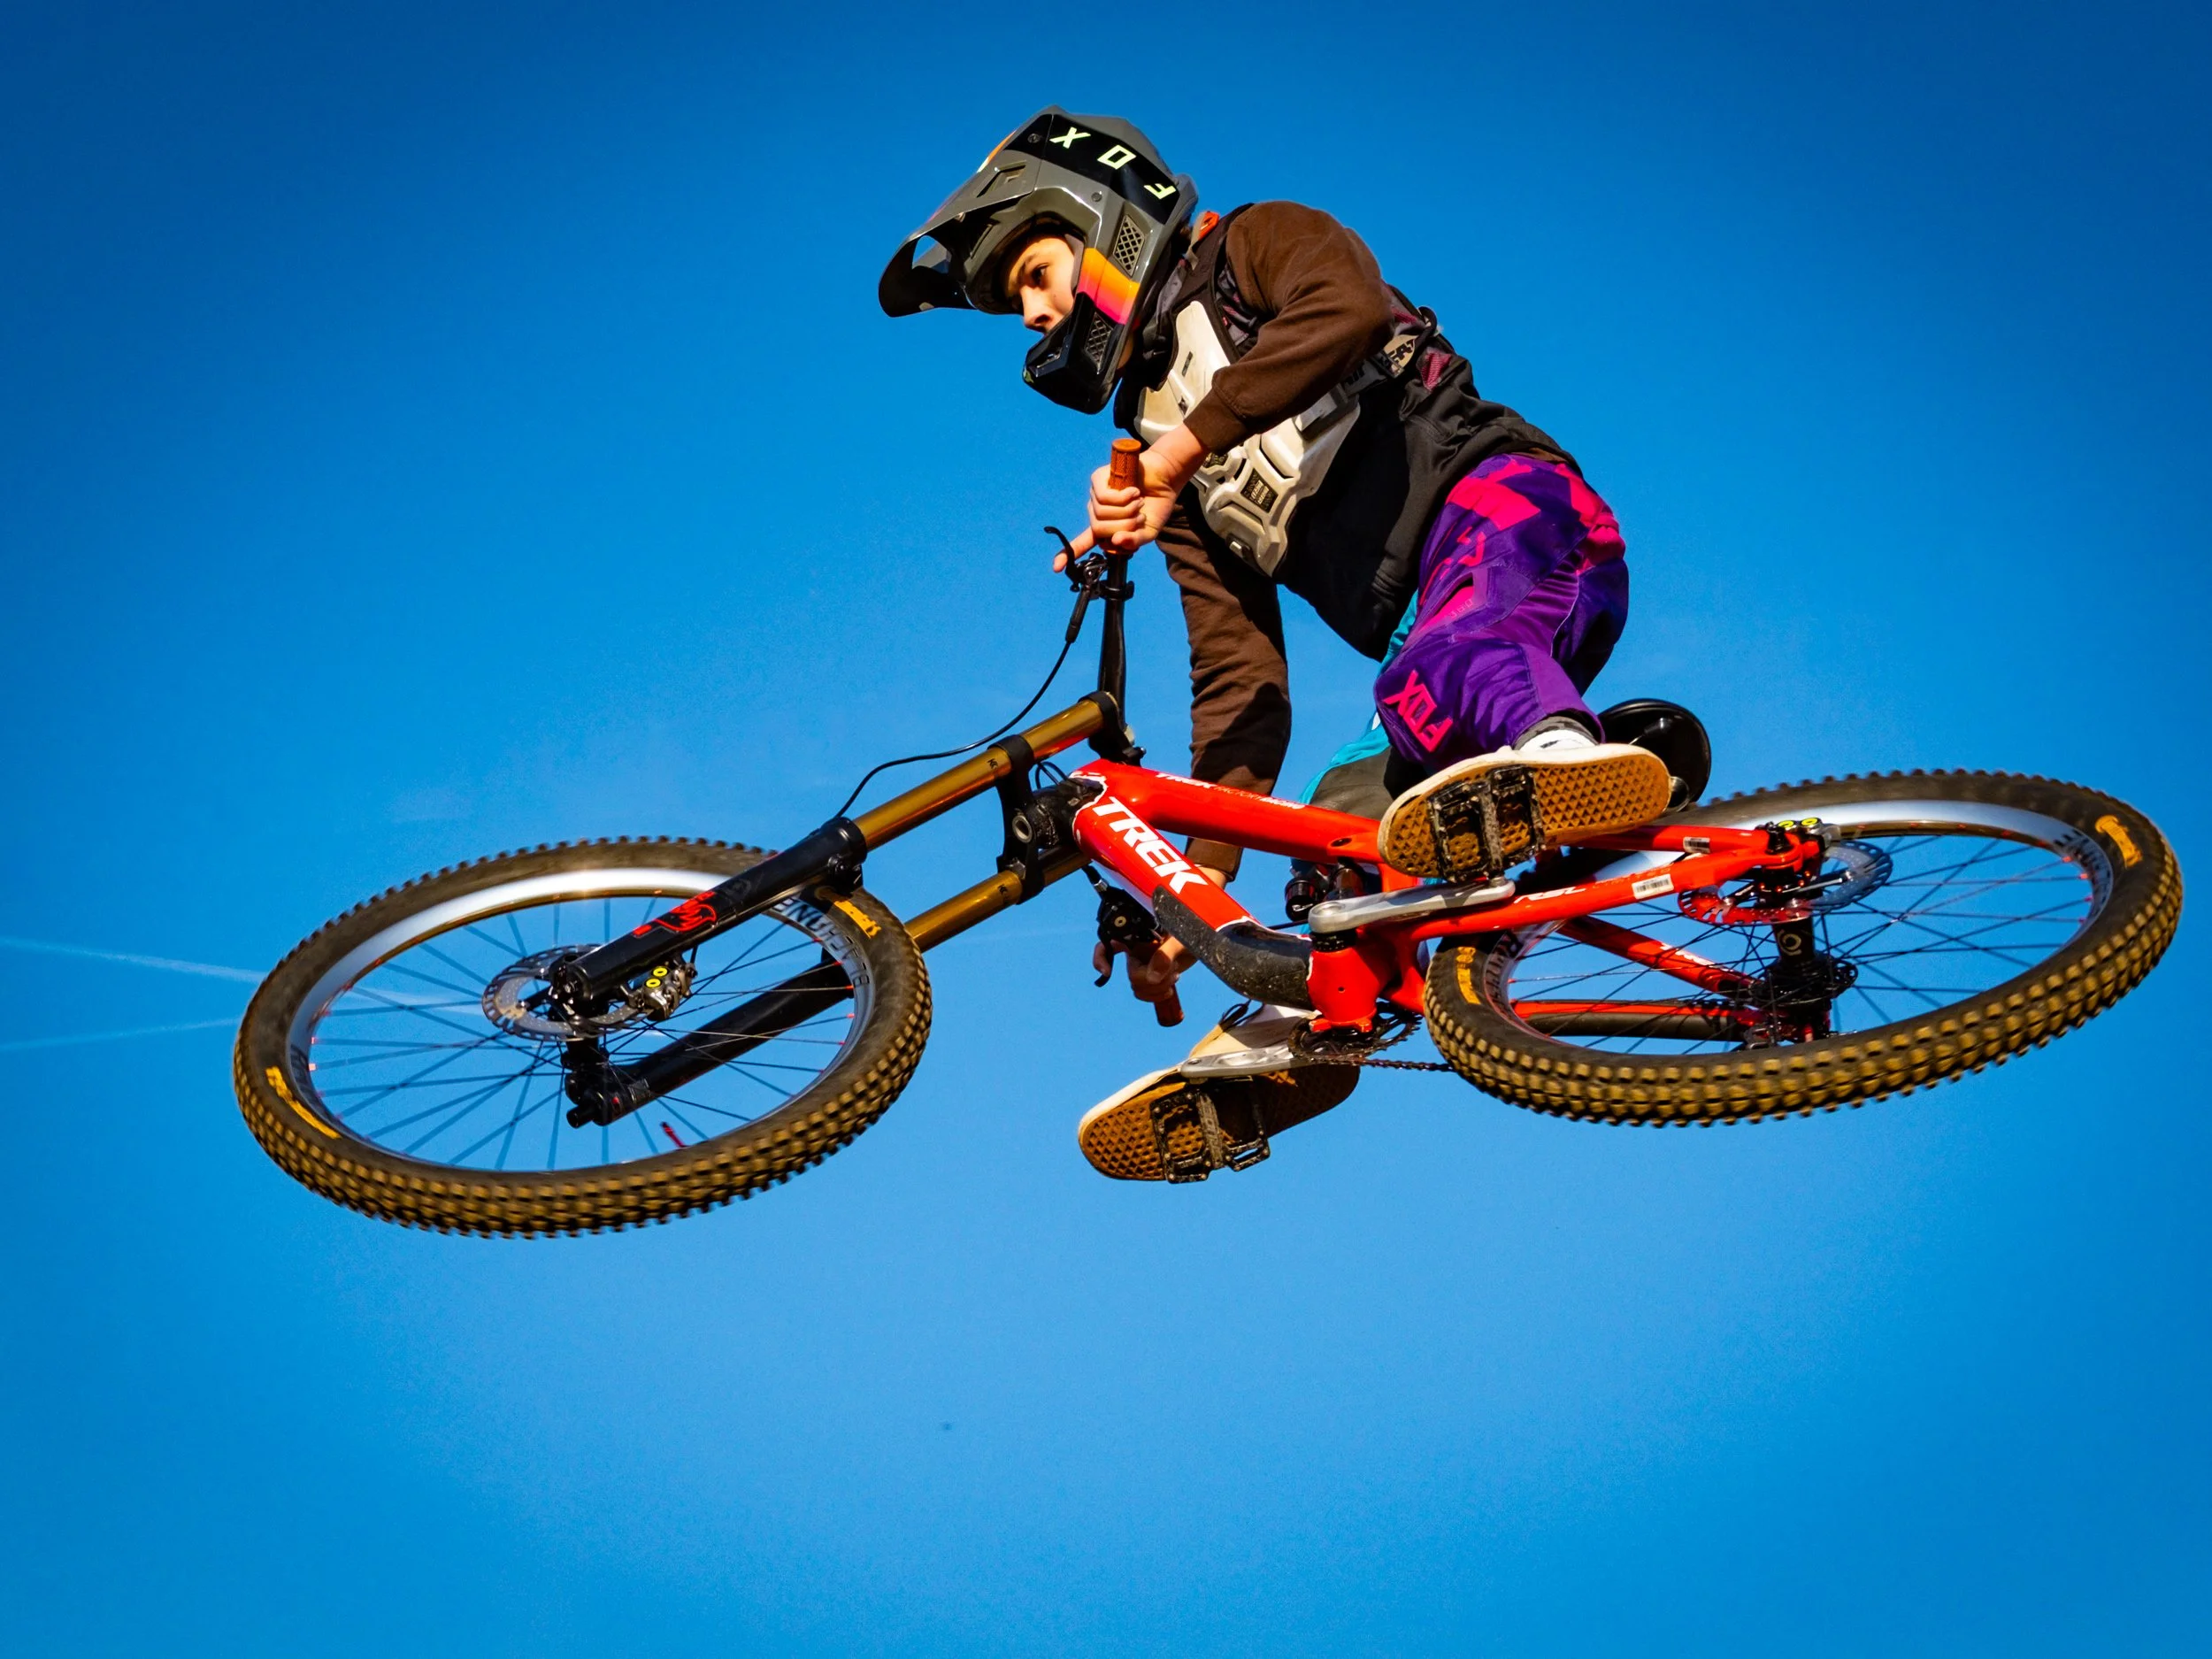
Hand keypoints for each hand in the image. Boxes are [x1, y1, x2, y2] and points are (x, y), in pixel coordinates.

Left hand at [1051, 425, 1208, 571]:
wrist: (1165, 478)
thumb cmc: (1155, 506)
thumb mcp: (1148, 532)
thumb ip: (1134, 542)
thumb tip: (1116, 541)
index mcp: (1106, 526)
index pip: (1084, 542)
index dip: (1070, 553)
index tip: (1056, 568)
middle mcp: (1097, 511)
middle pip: (1098, 530)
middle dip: (1123, 527)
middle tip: (1139, 516)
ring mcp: (1096, 494)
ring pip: (1101, 514)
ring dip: (1127, 512)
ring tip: (1139, 502)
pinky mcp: (1099, 478)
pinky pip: (1104, 498)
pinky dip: (1123, 499)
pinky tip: (1134, 492)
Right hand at [1092, 937, 1189, 1027]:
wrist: (1201, 944)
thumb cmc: (1190, 934)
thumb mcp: (1180, 940)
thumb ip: (1165, 955)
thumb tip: (1152, 977)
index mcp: (1136, 937)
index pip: (1107, 944)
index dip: (1101, 958)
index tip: (1107, 972)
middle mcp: (1135, 952)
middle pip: (1132, 976)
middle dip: (1154, 980)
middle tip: (1173, 972)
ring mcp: (1142, 966)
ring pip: (1138, 988)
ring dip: (1158, 988)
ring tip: (1175, 975)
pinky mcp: (1150, 978)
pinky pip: (1143, 994)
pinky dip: (1156, 996)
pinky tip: (1169, 988)